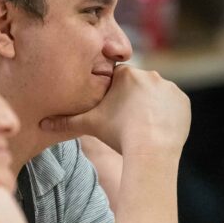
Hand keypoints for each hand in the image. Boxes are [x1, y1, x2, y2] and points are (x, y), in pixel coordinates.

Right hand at [39, 64, 189, 155]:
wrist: (151, 148)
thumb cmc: (118, 133)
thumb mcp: (89, 125)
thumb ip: (66, 122)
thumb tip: (41, 125)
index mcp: (125, 75)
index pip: (117, 80)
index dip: (113, 96)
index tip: (113, 110)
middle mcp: (148, 75)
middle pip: (137, 86)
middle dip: (132, 101)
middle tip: (127, 122)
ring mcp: (168, 87)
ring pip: (156, 95)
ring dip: (150, 107)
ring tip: (143, 128)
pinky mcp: (182, 100)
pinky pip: (172, 105)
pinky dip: (166, 115)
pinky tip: (158, 129)